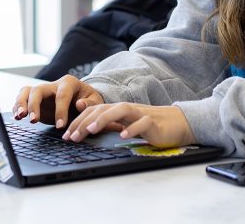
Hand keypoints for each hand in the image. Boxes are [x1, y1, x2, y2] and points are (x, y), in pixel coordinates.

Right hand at [13, 75, 105, 128]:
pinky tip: (17, 116)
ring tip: (20, 116)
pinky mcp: (35, 100)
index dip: (60, 110)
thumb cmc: (88, 100)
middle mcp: (53, 85)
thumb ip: (90, 103)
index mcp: (69, 83)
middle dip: (34, 105)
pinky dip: (18, 107)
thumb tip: (80, 104)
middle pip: (39, 90)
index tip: (61, 126)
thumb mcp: (95, 101)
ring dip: (21, 104)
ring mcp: (42, 92)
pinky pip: (22, 99)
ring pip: (26, 92)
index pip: (62, 95)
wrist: (81, 100)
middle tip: (34, 120)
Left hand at [64, 102, 193, 147]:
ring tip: (91, 130)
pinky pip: (142, 123)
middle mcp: (128, 109)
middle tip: (72, 136)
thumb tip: (88, 123)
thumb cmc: (150, 125)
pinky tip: (122, 136)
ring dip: (104, 119)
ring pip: (121, 110)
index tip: (67, 135)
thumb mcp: (126, 124)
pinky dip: (132, 129)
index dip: (79, 122)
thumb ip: (109, 122)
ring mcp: (141, 113)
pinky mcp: (153, 122)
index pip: (95, 111)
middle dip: (85, 122)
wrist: (177, 123)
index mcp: (119, 110)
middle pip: (104, 109)